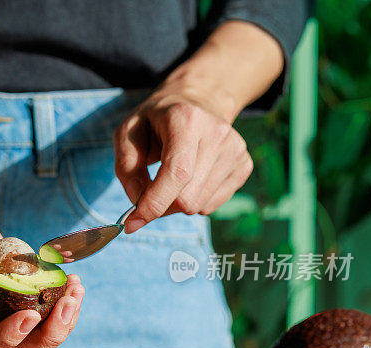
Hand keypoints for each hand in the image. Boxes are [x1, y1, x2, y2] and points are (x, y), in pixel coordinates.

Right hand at [0, 180, 84, 347]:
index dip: (7, 337)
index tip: (29, 314)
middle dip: (47, 335)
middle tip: (67, 304)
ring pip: (35, 334)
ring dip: (60, 320)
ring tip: (75, 290)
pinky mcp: (14, 288)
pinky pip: (42, 307)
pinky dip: (60, 298)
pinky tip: (71, 279)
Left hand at [114, 85, 253, 232]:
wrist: (198, 102)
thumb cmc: (156, 121)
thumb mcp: (128, 132)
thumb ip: (126, 166)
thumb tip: (138, 200)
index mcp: (187, 120)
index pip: (177, 173)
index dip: (154, 203)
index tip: (132, 222)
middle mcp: (217, 134)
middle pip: (186, 198)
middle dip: (160, 205)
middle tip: (148, 189)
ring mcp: (235, 150)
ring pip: (197, 206)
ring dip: (175, 203)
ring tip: (171, 177)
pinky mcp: (244, 166)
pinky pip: (210, 205)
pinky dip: (193, 201)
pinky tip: (190, 177)